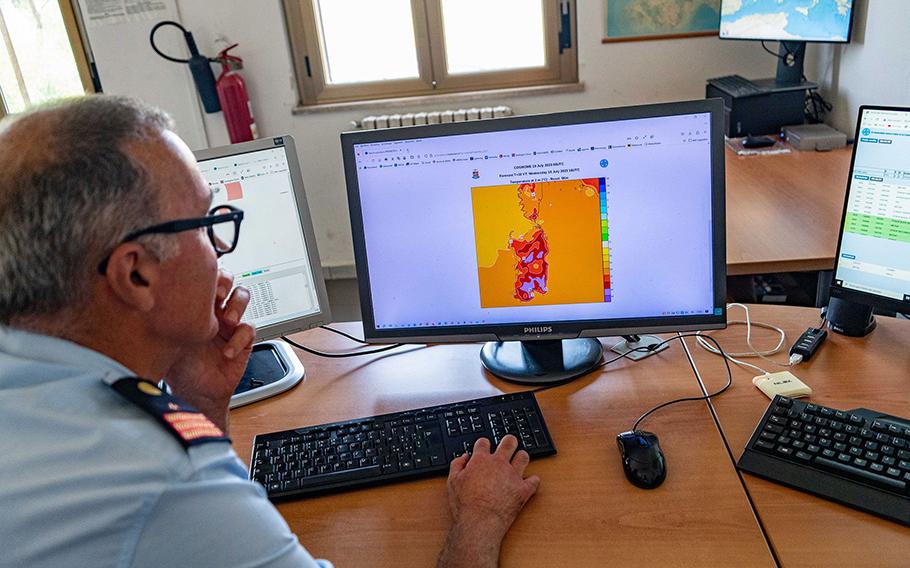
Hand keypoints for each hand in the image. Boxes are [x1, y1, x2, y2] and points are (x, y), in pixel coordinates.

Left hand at [164, 269, 254, 431]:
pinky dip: (239, 339)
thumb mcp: (165, 339)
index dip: (206, 274)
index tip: (200, 282)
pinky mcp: (243, 340)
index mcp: (194, 306)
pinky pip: (248, 328)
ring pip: (242, 296)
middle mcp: (213, 310)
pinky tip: (227, 351)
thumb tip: (146, 299)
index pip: (203, 278)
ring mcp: (229, 324)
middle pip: (227, 279)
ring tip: (227, 320)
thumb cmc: (178, 367)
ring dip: (237, 305)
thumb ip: (162, 319)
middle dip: (225, 282)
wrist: (195, 393)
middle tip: (217, 294)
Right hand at [437, 435, 539, 567]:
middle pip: (509, 443)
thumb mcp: (452, 482)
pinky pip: (534, 481)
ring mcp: (513, 476)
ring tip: (519, 460)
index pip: (484, 442)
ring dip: (521, 457)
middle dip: (509, 441)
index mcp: (481, 460)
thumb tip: (463, 458)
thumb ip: (457, 465)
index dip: (483, 444)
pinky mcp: (523, 490)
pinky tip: (529, 482)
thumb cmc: (465, 505)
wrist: (479, 522)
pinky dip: (533, 480)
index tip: (484, 447)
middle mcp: (499, 464)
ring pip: (523, 457)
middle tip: (508, 443)